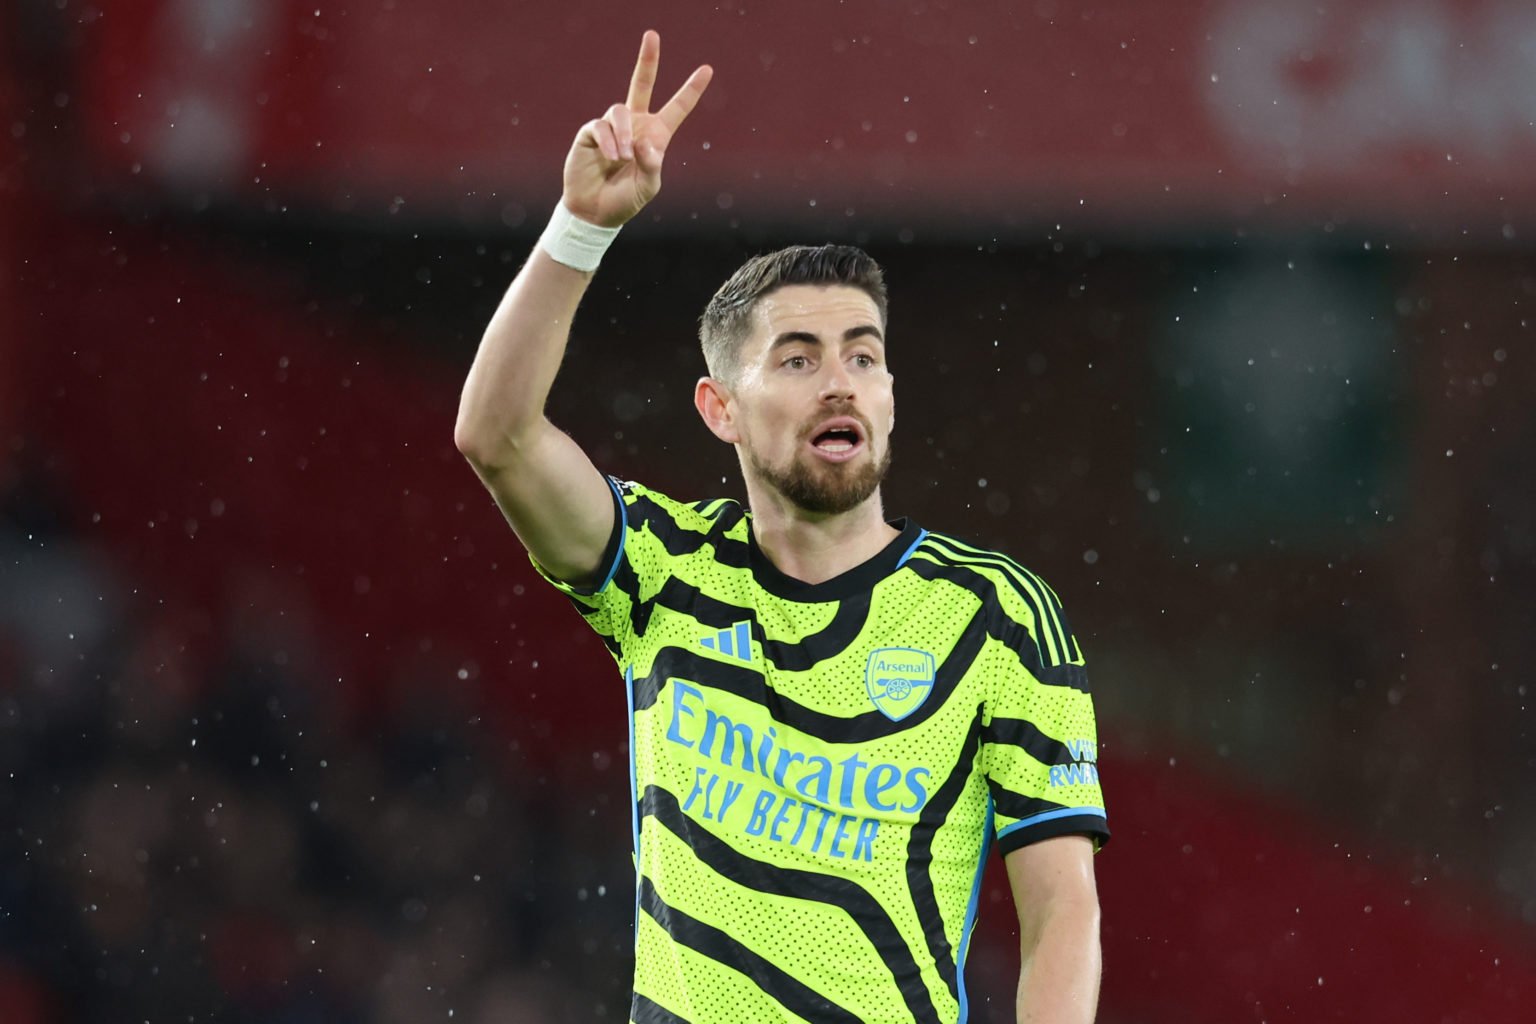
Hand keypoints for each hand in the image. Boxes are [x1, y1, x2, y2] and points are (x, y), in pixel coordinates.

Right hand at [562, 31, 712, 228]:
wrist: (595, 212)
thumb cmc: (625, 200)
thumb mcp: (648, 186)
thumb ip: (651, 165)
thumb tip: (642, 141)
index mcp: (656, 136)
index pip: (677, 108)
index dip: (692, 90)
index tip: (707, 69)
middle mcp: (635, 125)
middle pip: (642, 84)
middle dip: (648, 60)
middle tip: (652, 35)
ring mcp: (612, 127)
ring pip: (620, 112)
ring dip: (624, 135)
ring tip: (623, 158)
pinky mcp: (590, 133)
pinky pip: (601, 127)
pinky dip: (609, 143)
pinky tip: (612, 157)